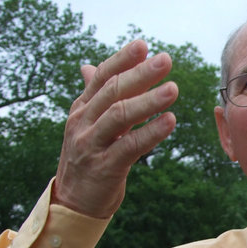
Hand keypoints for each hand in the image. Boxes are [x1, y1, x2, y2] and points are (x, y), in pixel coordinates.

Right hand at [53, 40, 178, 217]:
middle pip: (112, 91)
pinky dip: (150, 133)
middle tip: (166, 60)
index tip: (144, 45)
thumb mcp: (88, 125)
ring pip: (119, 116)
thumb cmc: (88, 160)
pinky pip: (130, 147)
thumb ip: (95, 96)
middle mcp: (83, 123)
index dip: (122, 60)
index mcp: (81, 109)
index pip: (102, 77)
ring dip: (148, 101)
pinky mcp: (104, 168)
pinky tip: (170, 122)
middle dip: (140, 74)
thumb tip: (90, 66)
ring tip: (173, 89)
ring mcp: (91, 145)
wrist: (73, 203)